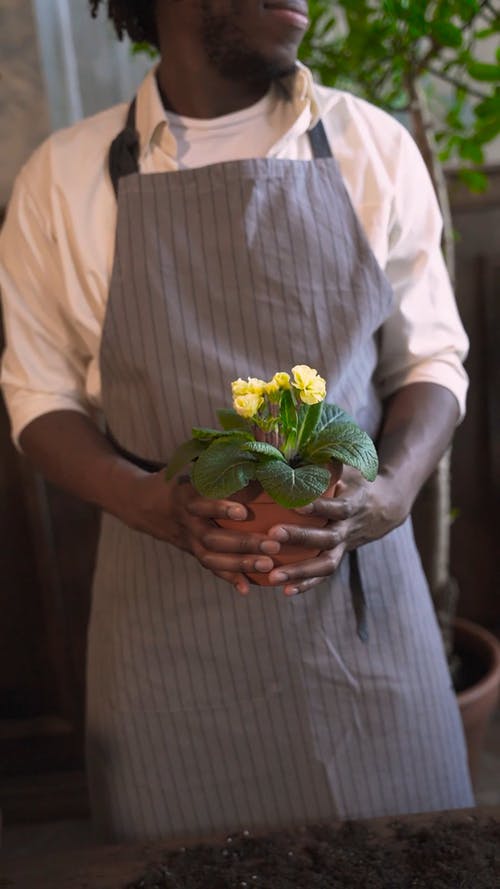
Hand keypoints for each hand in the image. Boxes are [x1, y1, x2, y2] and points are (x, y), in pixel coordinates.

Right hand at [113, 469, 280, 594]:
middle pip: (211, 537)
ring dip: (241, 563)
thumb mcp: (190, 467)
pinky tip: (247, 588)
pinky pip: (209, 567)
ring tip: (268, 565)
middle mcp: (185, 521)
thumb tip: (257, 457)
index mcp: (185, 496)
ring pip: (211, 557)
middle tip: (272, 544)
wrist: (141, 503)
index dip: (220, 508)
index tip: (243, 511)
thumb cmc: (177, 479)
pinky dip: (228, 578)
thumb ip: (217, 464)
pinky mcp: (191, 551)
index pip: (201, 504)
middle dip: (243, 543)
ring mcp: (187, 540)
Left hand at [265, 466, 406, 595]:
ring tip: (273, 577)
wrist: (386, 506)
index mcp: (353, 503)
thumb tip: (298, 444)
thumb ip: (328, 460)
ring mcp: (345, 545)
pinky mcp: (339, 556)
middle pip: (327, 538)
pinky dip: (306, 584)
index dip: (318, 507)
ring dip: (300, 572)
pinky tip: (285, 591)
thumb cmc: (358, 481)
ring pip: (326, 564)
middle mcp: (349, 528)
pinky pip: (324, 575)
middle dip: (299, 538)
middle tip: (271, 537)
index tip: (296, 504)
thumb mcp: (349, 466)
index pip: (336, 507)